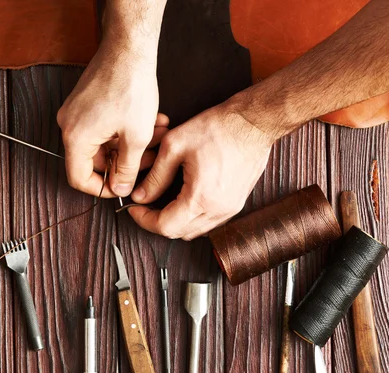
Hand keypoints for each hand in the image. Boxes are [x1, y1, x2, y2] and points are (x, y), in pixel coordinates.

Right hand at [57, 40, 167, 197]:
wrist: (128, 48)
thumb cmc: (130, 86)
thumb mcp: (136, 137)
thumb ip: (127, 169)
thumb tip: (121, 189)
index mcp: (75, 138)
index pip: (78, 178)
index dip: (102, 188)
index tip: (122, 187)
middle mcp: (69, 125)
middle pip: (94, 160)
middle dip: (126, 161)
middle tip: (150, 158)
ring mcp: (76, 112)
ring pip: (104, 142)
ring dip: (131, 143)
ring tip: (157, 136)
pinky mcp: (85, 102)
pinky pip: (103, 126)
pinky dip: (125, 129)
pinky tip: (151, 123)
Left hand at [128, 101, 275, 239]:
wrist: (253, 122)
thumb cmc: (217, 128)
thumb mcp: (174, 147)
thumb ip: (155, 177)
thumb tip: (140, 196)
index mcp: (200, 199)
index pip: (165, 227)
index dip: (144, 220)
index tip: (134, 209)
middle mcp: (218, 211)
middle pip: (179, 234)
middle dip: (157, 222)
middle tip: (145, 206)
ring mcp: (231, 209)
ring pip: (195, 231)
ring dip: (176, 222)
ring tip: (163, 203)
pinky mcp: (238, 203)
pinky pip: (210, 222)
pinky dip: (193, 217)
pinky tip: (185, 200)